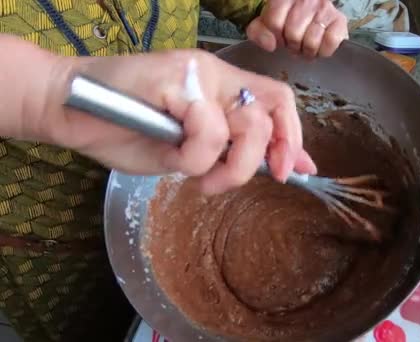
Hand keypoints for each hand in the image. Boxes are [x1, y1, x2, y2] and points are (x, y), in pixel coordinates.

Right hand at [45, 49, 316, 194]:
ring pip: (245, 124)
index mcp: (223, 86)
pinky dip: (193, 155)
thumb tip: (288, 166)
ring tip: (195, 176)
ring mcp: (197, 73)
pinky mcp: (176, 79)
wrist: (68, 111)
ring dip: (225, 166)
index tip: (289, 170)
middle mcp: (216, 74)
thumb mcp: (190, 152)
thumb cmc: (125, 132)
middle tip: (222, 181)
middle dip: (256, 160)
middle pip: (269, 114)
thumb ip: (235, 152)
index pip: (278, 101)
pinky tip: (168, 154)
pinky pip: (208, 128)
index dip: (292, 137)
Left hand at [246, 0, 348, 57]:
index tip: (282, 39)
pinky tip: (320, 47)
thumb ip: (258, 32)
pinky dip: (324, 51)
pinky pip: (330, 42)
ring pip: (311, 41)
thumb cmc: (287, 22)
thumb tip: (270, 45)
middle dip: (293, 45)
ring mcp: (325, 9)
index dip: (277, 38)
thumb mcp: (266, 24)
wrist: (313, 16)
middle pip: (293, 34)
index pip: (275, 23)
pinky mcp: (340, 20)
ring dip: (308, 51)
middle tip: (296, 44)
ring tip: (307, 46)